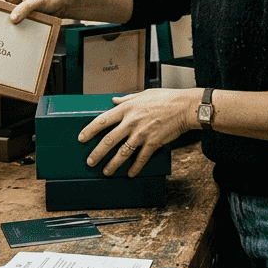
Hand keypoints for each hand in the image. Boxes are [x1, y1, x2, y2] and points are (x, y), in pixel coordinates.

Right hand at [0, 0, 71, 23]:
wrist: (66, 5)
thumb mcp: (38, 2)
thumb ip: (25, 9)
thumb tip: (12, 18)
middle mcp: (14, 0)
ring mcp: (19, 9)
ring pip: (5, 17)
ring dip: (2, 25)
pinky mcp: (26, 17)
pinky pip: (15, 23)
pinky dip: (12, 30)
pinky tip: (11, 37)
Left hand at [80, 88, 197, 176]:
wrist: (185, 107)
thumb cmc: (167, 99)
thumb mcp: (143, 94)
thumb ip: (127, 99)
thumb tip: (115, 100)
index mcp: (127, 109)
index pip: (102, 120)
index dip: (90, 130)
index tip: (82, 138)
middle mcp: (131, 122)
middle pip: (109, 140)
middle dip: (97, 153)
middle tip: (90, 161)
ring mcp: (142, 134)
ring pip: (122, 152)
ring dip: (112, 164)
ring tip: (106, 171)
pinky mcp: (153, 142)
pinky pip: (141, 158)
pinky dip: (135, 167)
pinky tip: (130, 173)